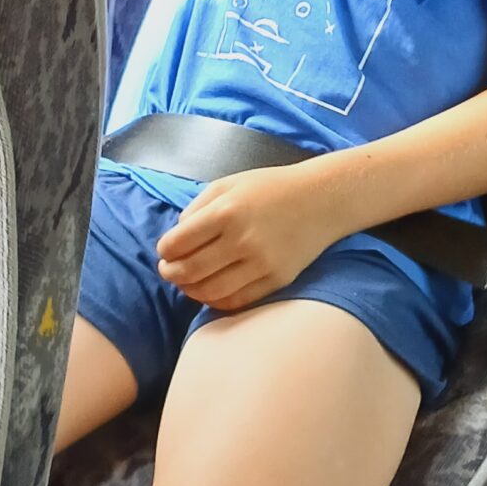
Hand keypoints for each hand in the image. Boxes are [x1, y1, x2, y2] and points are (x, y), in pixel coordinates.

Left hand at [156, 166, 338, 311]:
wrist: (321, 199)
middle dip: (171, 274)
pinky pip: (237, 300)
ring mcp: (261, 264)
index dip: (165, 251)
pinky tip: (210, 292)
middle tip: (168, 270)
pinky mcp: (276, 280)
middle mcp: (242, 240)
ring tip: (187, 283)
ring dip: (190, 290)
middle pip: (190, 271)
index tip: (165, 251)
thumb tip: (177, 238)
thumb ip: (197, 208)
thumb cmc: (271, 188)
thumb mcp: (228, 184)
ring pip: (211, 292)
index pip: (178, 243)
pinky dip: (216, 301)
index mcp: (226, 211)